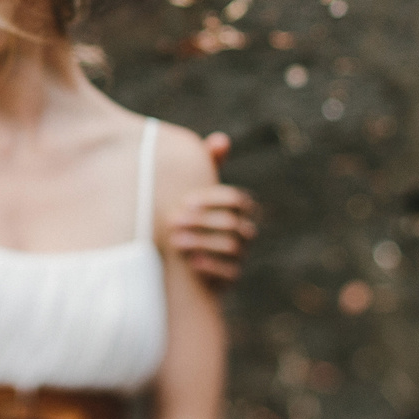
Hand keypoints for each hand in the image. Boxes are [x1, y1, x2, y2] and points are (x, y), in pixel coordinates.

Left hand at [172, 130, 258, 290]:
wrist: (183, 258)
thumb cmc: (191, 214)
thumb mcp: (195, 189)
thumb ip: (208, 164)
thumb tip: (222, 140)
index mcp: (239, 209)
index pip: (239, 199)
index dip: (214, 199)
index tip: (186, 200)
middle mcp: (245, 232)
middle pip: (234, 223)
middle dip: (203, 221)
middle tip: (172, 220)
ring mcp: (241, 256)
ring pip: (232, 247)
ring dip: (202, 242)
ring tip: (174, 240)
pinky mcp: (231, 278)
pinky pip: (231, 274)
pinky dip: (211, 267)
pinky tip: (190, 262)